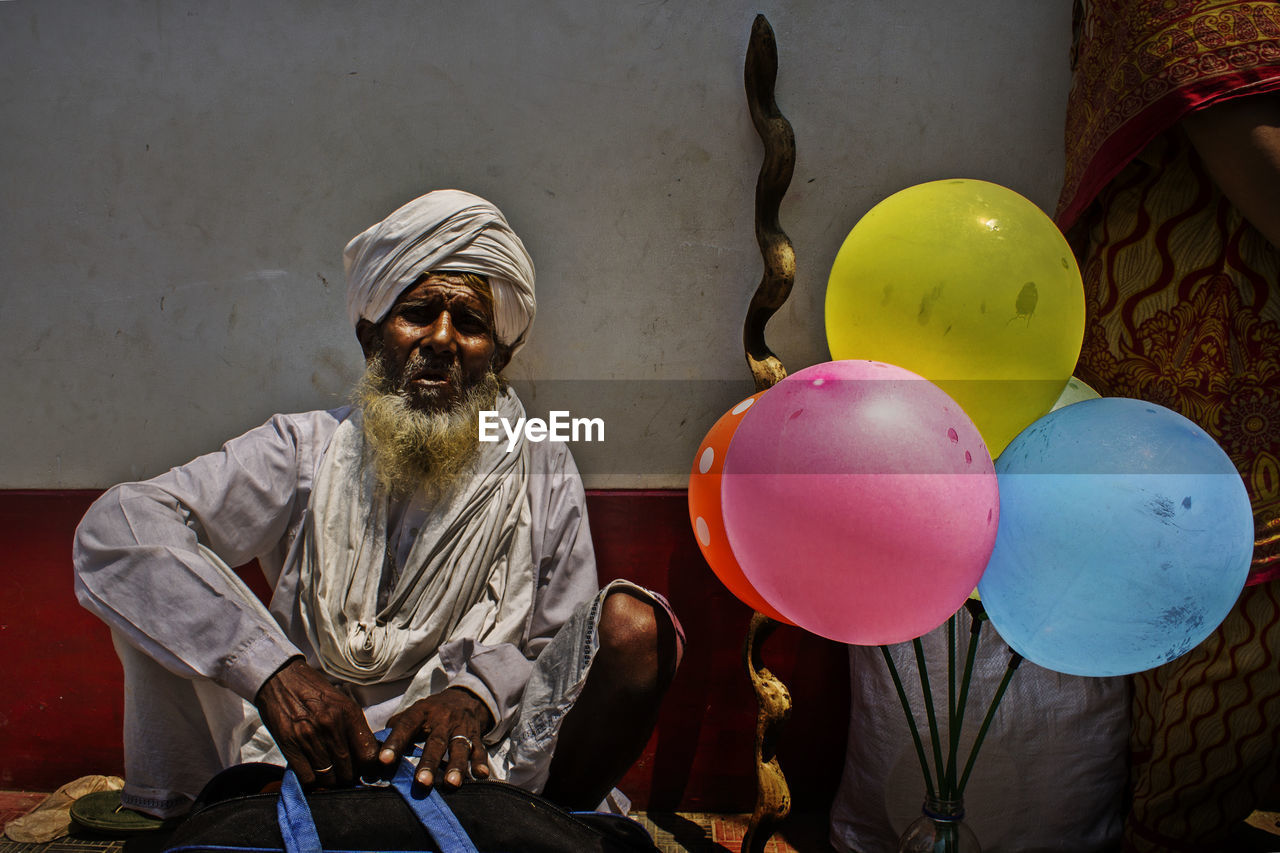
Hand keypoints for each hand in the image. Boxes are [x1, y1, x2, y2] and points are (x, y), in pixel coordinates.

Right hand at [254, 658, 379, 788]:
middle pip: (348, 770)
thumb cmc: (315, 692)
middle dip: (349, 778)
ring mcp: (309, 736)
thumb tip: (368, 756)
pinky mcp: (289, 745)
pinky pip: (306, 777)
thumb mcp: (342, 703)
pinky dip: (312, 782)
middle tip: (346, 777)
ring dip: (331, 782)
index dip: (370, 770)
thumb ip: (355, 728)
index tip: (368, 775)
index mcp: (349, 713)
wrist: (281, 679)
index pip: (368, 755)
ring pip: (328, 777)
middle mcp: (331, 725)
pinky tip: (314, 774)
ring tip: (331, 776)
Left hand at [379, 688, 493, 788]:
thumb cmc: (431, 712)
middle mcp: (442, 720)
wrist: (465, 698)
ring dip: (456, 766)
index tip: (383, 761)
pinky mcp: (476, 736)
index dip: (395, 743)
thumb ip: (395, 729)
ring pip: (459, 747)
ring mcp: (461, 728)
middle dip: (429, 763)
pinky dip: (480, 763)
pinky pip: (480, 750)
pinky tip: (481, 775)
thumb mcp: (413, 713)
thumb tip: (370, 751)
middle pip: (436, 742)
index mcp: (421, 713)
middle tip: (421, 783)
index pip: (406, 726)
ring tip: (451, 784)